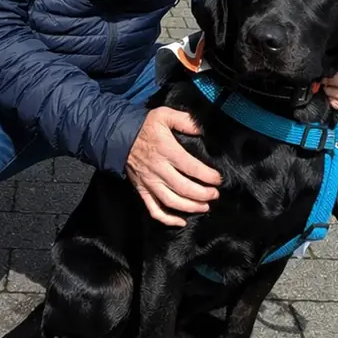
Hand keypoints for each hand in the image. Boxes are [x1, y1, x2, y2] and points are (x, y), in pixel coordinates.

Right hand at [125, 107, 221, 226]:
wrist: (119, 136)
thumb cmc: (145, 126)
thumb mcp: (164, 115)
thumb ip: (184, 121)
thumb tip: (202, 129)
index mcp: (166, 150)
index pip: (190, 167)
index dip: (207, 176)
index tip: (218, 179)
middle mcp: (158, 169)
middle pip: (183, 188)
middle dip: (202, 194)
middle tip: (215, 195)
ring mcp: (149, 182)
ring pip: (171, 201)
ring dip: (190, 207)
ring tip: (205, 207)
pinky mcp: (142, 190)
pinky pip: (154, 209)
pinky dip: (167, 219)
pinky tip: (181, 222)